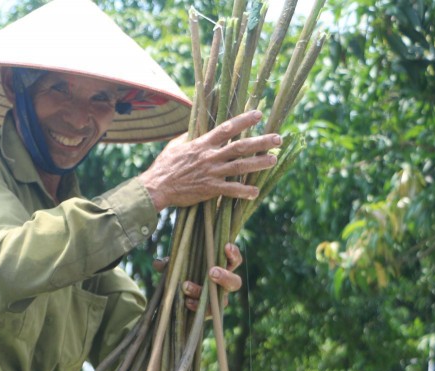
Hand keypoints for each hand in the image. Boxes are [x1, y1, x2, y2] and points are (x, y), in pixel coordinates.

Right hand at [139, 110, 282, 211]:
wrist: (157, 187)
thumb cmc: (164, 166)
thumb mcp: (175, 145)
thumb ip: (189, 136)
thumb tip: (196, 127)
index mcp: (202, 143)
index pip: (227, 128)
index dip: (244, 120)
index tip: (259, 114)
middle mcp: (210, 156)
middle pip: (240, 146)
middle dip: (261, 142)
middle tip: (278, 138)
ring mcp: (211, 172)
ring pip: (240, 166)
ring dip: (258, 163)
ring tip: (273, 160)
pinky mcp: (209, 189)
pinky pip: (231, 190)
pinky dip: (244, 191)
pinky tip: (256, 193)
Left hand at [154, 243, 243, 312]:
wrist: (180, 293)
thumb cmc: (185, 272)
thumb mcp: (177, 264)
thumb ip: (170, 263)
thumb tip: (158, 263)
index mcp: (222, 268)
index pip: (235, 260)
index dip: (233, 254)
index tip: (225, 247)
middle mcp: (224, 285)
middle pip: (235, 282)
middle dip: (224, 277)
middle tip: (211, 272)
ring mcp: (218, 299)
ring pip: (221, 300)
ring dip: (203, 292)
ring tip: (186, 286)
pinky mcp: (210, 312)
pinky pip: (208, 312)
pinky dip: (196, 306)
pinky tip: (186, 302)